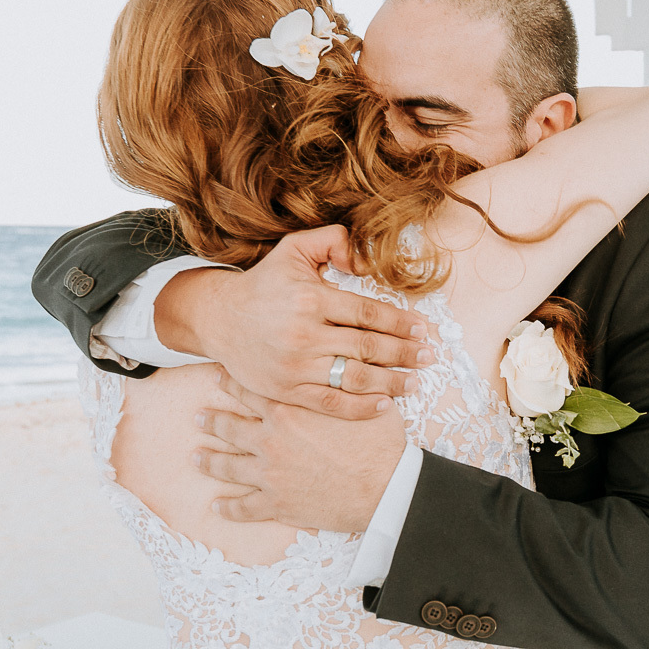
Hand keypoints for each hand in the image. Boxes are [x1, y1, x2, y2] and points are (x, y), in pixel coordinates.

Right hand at [155, 225, 434, 418]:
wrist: (218, 318)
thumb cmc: (265, 284)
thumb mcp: (293, 249)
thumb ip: (332, 241)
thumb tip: (364, 258)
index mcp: (310, 299)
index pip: (368, 313)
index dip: (401, 323)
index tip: (423, 330)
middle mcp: (304, 334)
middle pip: (368, 347)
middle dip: (405, 353)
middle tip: (430, 357)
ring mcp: (296, 366)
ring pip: (355, 378)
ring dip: (392, 382)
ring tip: (415, 383)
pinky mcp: (287, 391)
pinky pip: (332, 403)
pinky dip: (361, 408)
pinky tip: (385, 404)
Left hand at [192, 369, 407, 530]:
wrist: (385, 487)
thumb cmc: (379, 441)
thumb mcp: (362, 397)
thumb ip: (344, 379)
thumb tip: (351, 357)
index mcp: (288, 410)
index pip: (251, 390)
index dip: (232, 381)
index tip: (217, 375)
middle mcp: (270, 440)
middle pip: (231, 426)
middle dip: (212, 419)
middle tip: (198, 416)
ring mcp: (269, 473)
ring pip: (229, 465)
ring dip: (210, 460)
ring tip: (196, 457)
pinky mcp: (276, 503)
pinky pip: (244, 506)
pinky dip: (229, 507)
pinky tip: (218, 506)